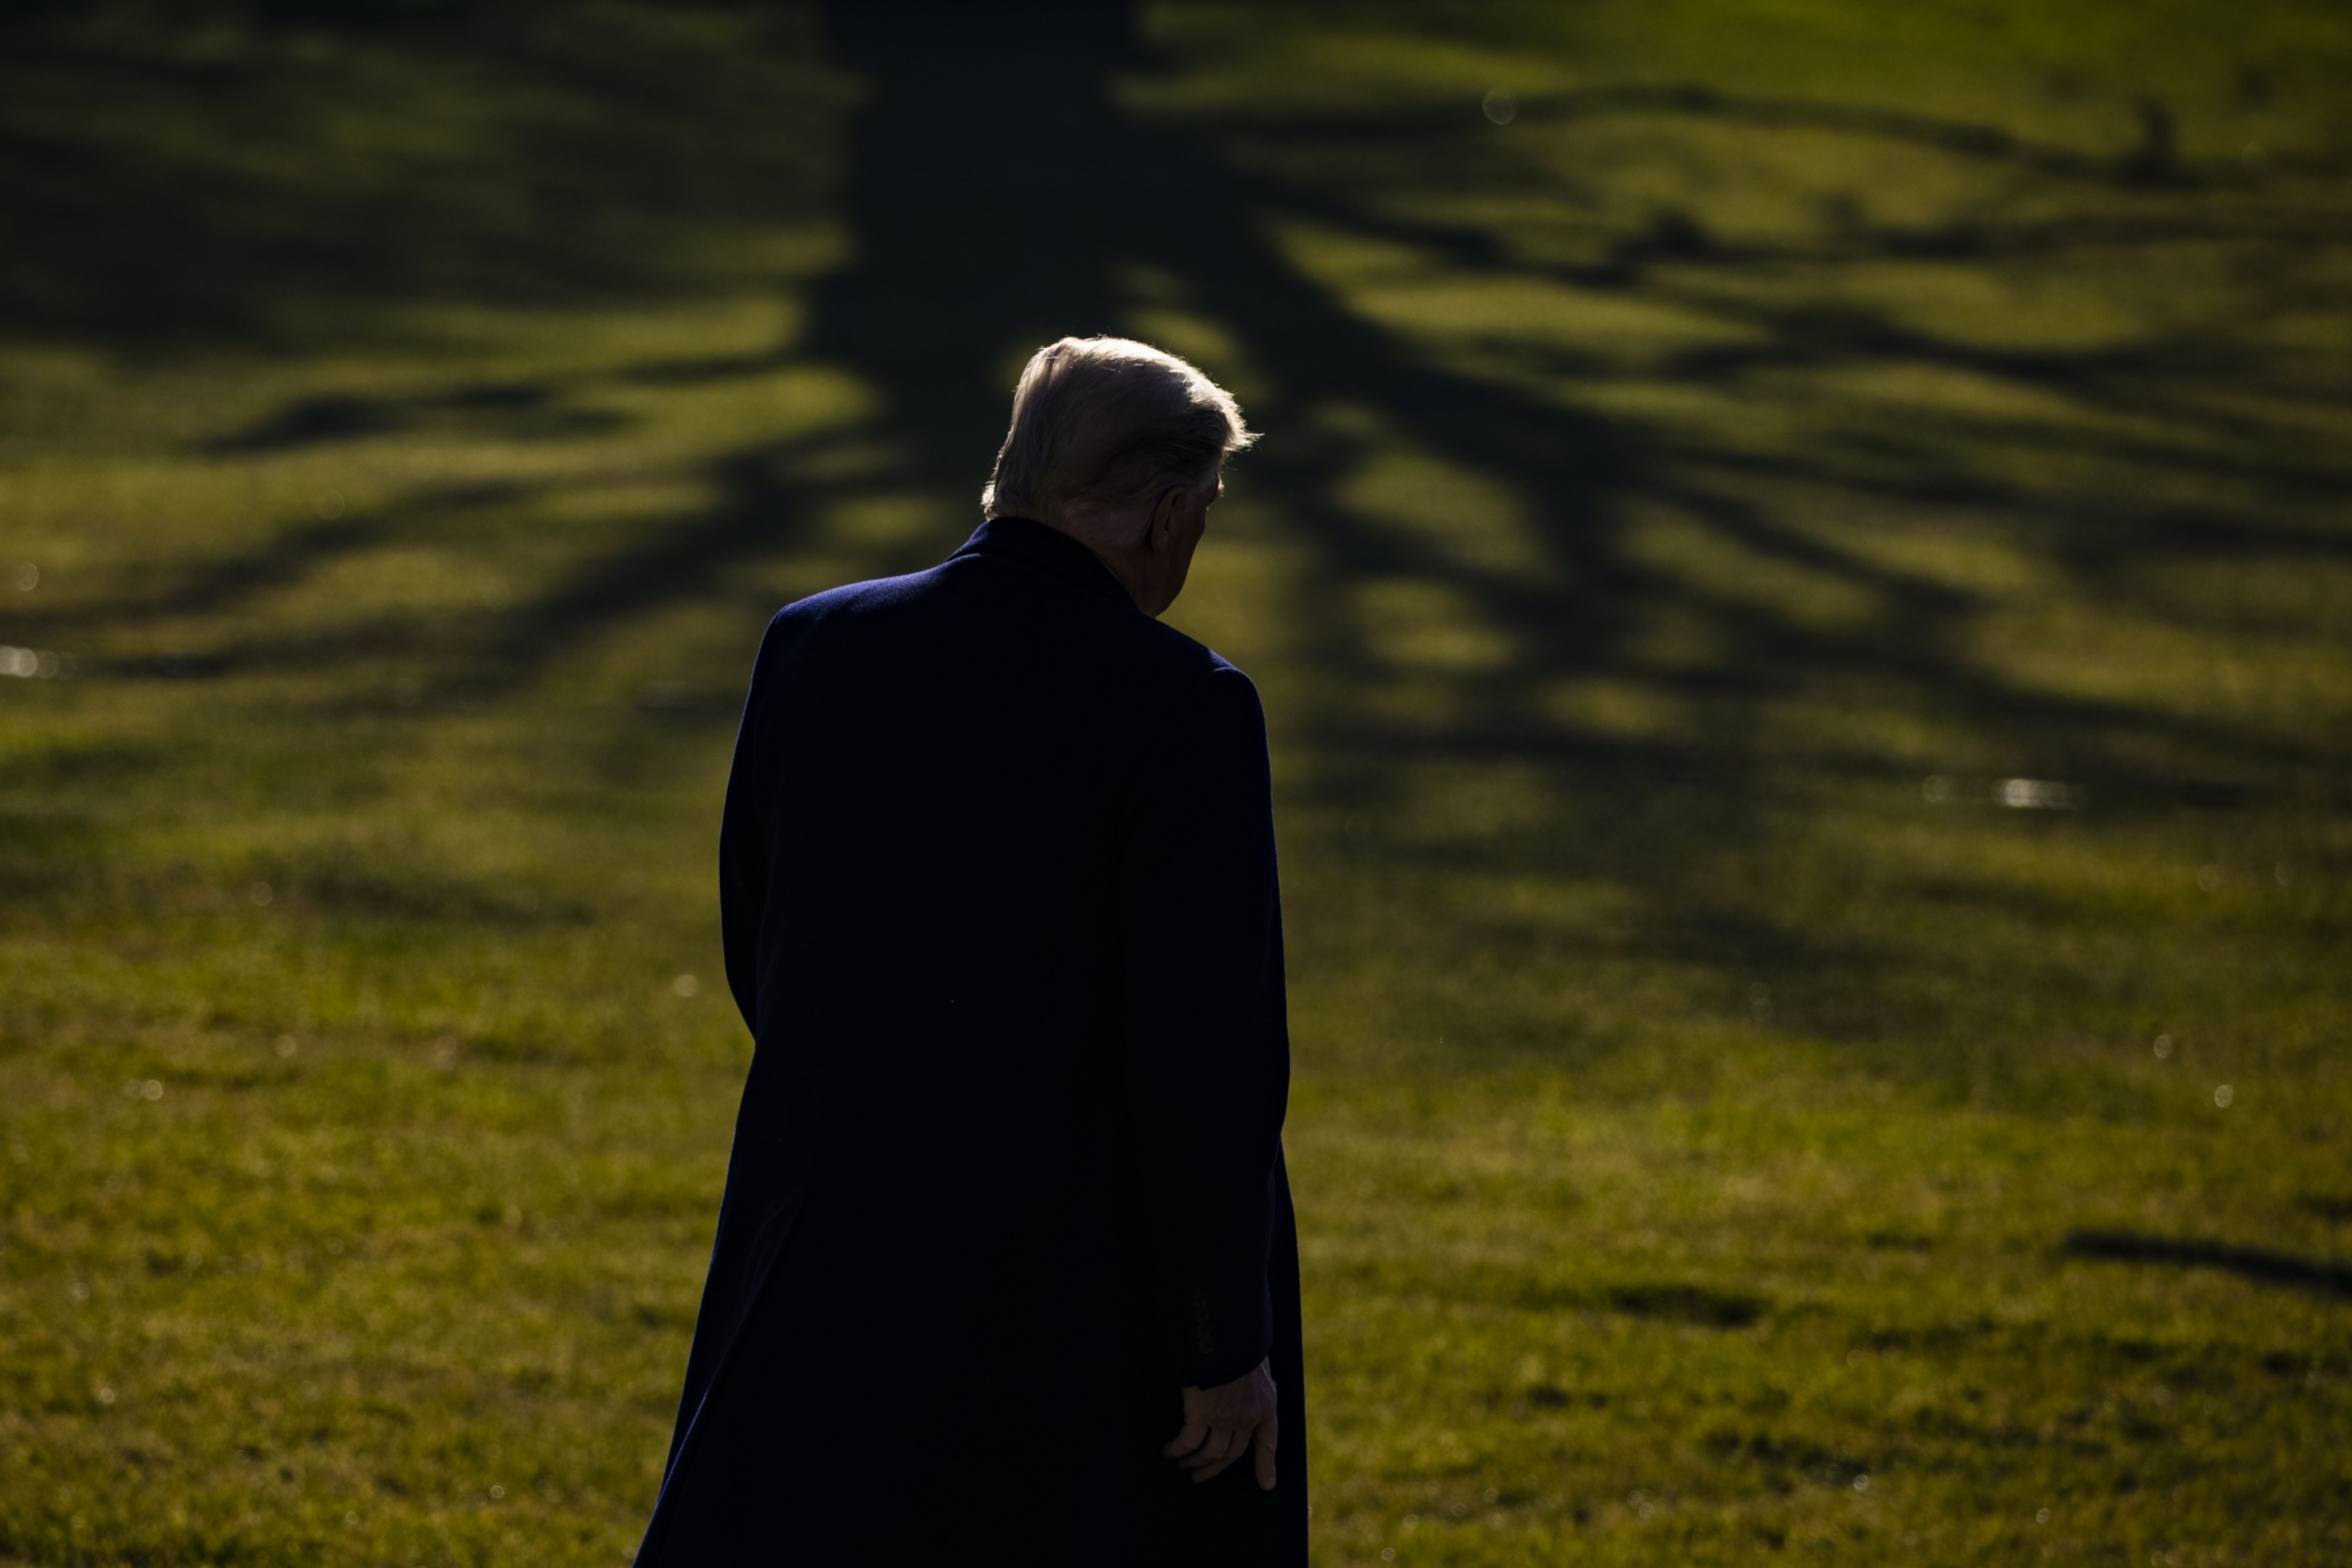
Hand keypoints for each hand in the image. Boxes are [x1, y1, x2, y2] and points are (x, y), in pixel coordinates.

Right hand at [1161, 1357, 1278, 1488]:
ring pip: (1210, 1453)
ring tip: (1183, 1465)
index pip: (1268, 1441)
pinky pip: (1188, 1441)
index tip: (1267, 1484)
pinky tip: (1169, 1452)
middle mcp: (1247, 1417)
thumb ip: (1252, 1380)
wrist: (1228, 1337)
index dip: (1266, 1464)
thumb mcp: (1257, 1364)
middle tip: (1200, 1477)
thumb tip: (1246, 1383)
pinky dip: (1177, 1449)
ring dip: (1194, 1462)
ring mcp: (1225, 1418)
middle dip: (1215, 1468)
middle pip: (1232, 1453)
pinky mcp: (1202, 1414)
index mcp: (1265, 1405)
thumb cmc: (1241, 1344)